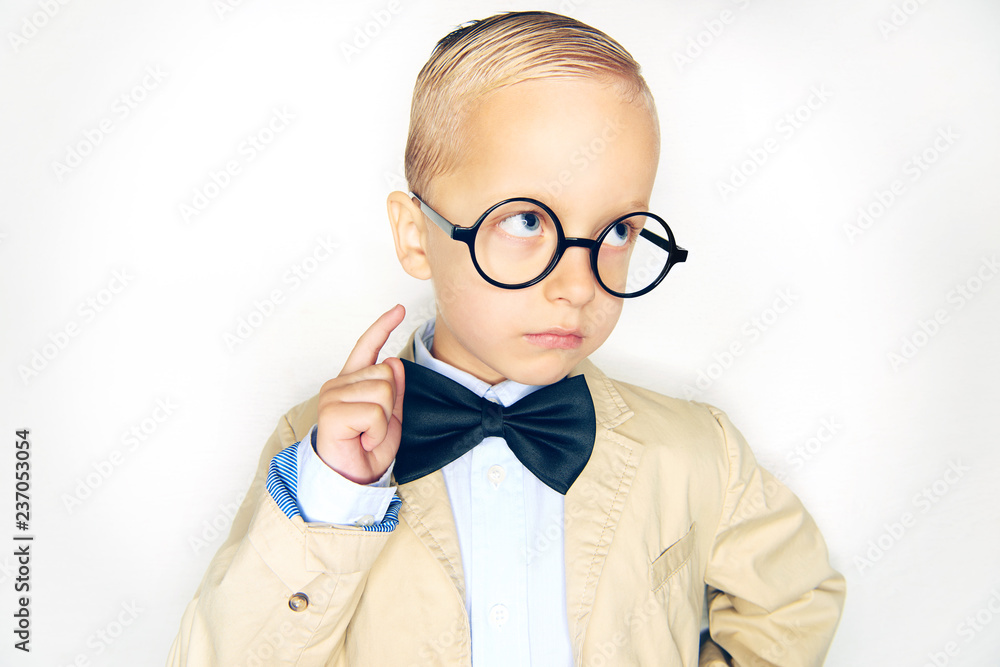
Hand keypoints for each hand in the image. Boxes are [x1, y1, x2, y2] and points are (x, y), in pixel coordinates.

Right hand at [314, 304, 405, 484]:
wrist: (352, 479)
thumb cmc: (366, 449)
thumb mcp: (391, 417)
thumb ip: (394, 390)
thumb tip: (393, 362)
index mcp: (351, 382)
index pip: (367, 347)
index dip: (383, 327)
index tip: (399, 309)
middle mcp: (338, 384)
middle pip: (386, 374)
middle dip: (391, 404)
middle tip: (374, 427)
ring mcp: (332, 396)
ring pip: (383, 392)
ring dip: (384, 420)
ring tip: (367, 434)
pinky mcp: (332, 412)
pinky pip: (374, 412)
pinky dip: (377, 431)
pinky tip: (363, 439)